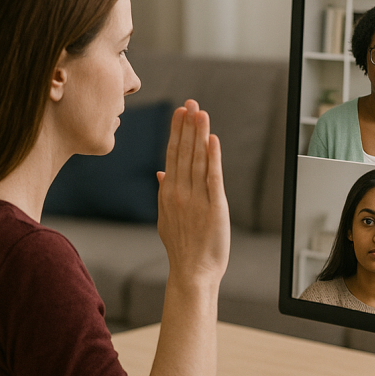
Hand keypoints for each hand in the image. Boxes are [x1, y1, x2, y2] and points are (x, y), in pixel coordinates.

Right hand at [157, 100, 229, 285]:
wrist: (192, 273)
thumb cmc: (182, 249)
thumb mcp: (166, 219)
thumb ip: (163, 193)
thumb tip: (160, 172)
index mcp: (168, 194)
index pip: (172, 156)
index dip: (177, 132)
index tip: (180, 112)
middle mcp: (180, 193)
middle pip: (183, 152)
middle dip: (187, 126)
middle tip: (190, 103)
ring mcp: (196, 199)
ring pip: (197, 160)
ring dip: (199, 135)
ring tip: (200, 113)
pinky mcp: (214, 207)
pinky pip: (213, 177)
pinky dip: (213, 157)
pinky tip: (212, 139)